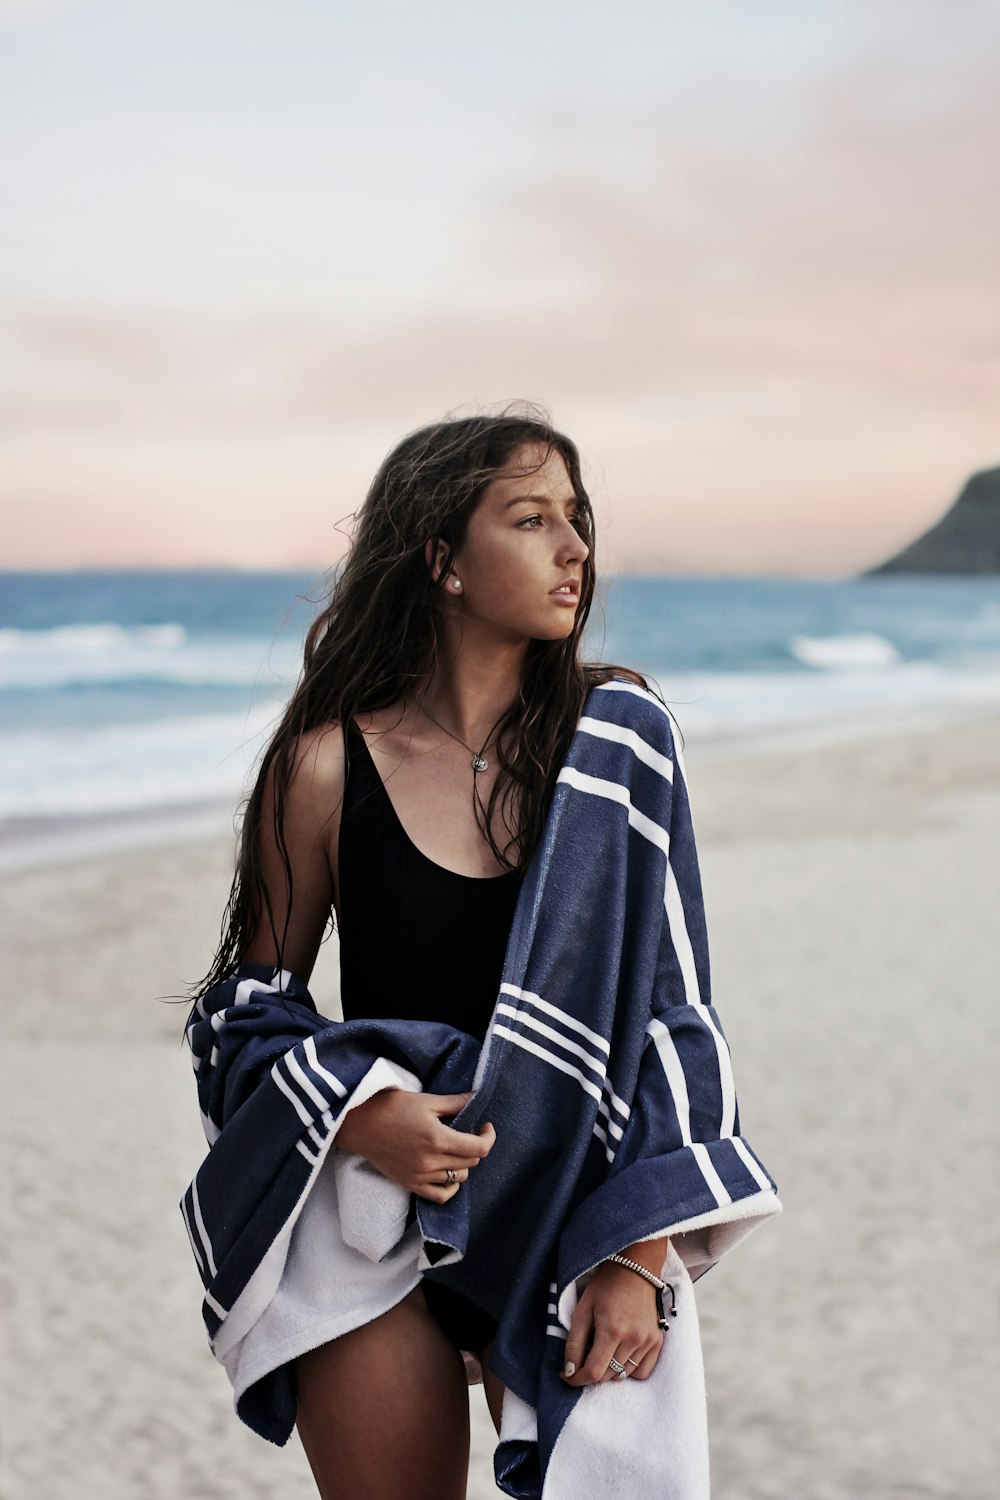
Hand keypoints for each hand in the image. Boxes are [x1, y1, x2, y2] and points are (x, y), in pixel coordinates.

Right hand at [336, 1089, 495, 1201]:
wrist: (361, 1123)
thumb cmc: (393, 1107)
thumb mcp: (427, 1100)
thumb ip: (456, 1103)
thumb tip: (478, 1098)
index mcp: (438, 1138)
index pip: (479, 1148)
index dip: (488, 1137)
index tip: (485, 1126)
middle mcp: (431, 1161)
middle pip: (471, 1162)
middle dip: (475, 1146)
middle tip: (467, 1132)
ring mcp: (420, 1176)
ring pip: (458, 1178)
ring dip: (463, 1164)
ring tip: (455, 1148)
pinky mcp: (411, 1184)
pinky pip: (440, 1195)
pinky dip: (451, 1187)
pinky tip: (449, 1173)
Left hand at [560, 1260, 664, 1385]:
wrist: (635, 1269)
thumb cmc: (605, 1287)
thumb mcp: (582, 1309)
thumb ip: (574, 1343)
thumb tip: (569, 1372)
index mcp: (612, 1330)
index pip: (594, 1372)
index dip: (577, 1379)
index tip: (567, 1375)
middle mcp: (633, 1339)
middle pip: (607, 1376)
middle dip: (591, 1372)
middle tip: (583, 1356)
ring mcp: (648, 1341)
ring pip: (623, 1375)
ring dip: (609, 1370)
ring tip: (603, 1349)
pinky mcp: (657, 1341)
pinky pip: (642, 1372)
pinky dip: (629, 1370)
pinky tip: (621, 1354)